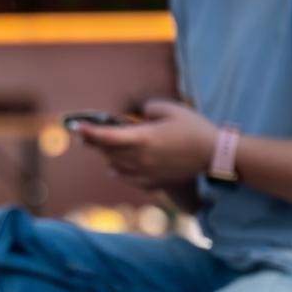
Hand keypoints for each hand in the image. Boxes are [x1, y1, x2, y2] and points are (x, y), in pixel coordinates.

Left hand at [78, 100, 215, 189]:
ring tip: (106, 146)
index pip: (107, 137)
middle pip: (107, 151)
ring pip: (114, 165)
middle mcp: (140, 158)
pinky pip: (126, 178)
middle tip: (86, 133)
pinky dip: (119, 171)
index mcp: (143, 138)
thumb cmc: (195, 129)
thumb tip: (138, 116)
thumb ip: (148, 109)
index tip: (76, 127)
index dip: (88, 132)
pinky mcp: (152, 182)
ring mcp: (145, 173)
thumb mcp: (171, 109)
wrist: (215, 156)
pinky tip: (116, 167)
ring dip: (108, 155)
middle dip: (95, 141)